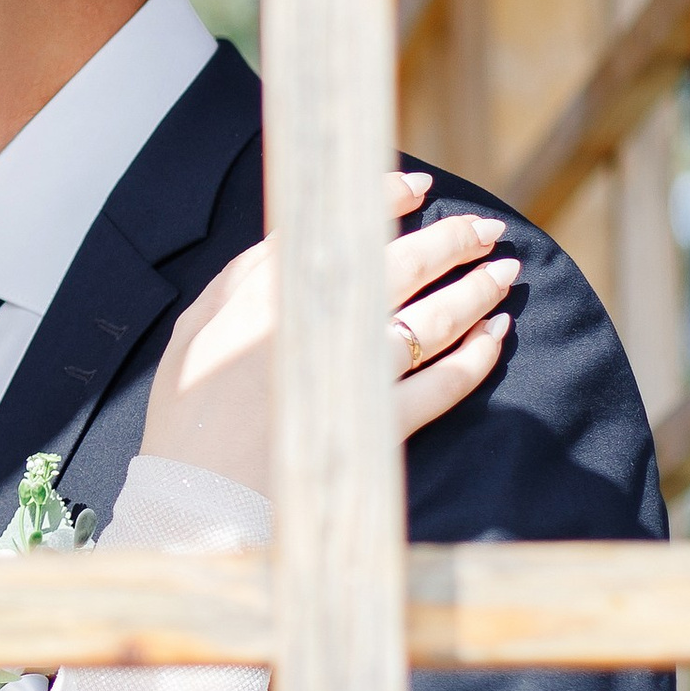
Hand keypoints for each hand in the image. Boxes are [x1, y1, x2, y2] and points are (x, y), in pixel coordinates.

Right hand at [142, 170, 516, 500]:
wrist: (195, 503)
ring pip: (432, 320)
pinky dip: (475, 356)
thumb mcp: (192, 335)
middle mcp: (314, 325)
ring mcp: (351, 376)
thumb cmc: (186, 422)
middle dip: (451, 240)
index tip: (418, 187)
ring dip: (475, 290)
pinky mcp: (378, 426)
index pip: (337, 228)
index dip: (385, 199)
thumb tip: (284, 241)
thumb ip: (236, 282)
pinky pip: (442, 384)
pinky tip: (494, 335)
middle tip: (485, 230)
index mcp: (264, 295)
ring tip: (503, 274)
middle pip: (400, 265)